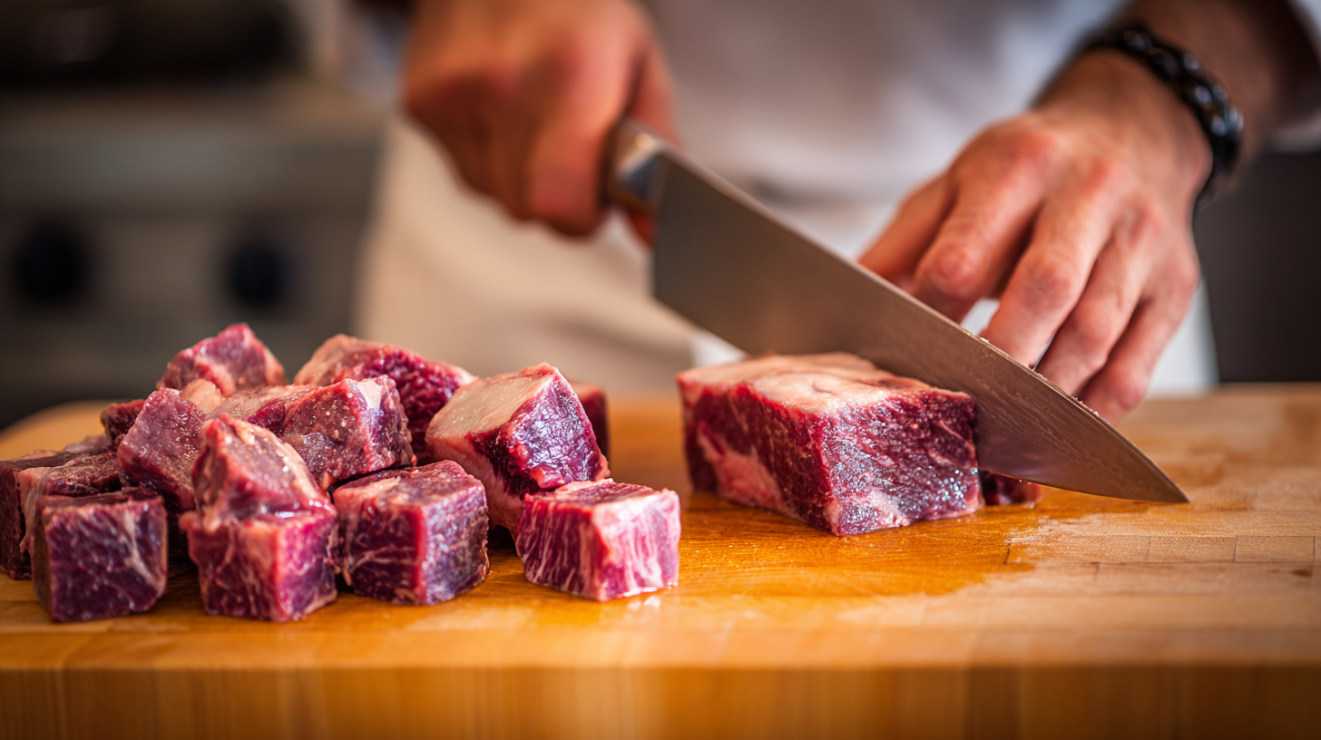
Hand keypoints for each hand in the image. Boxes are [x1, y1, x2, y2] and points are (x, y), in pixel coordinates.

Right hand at [403, 0, 674, 237]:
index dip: (584, 216)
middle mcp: (503, 85)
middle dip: (558, 195)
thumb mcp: (640, 65)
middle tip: (573, 145)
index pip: (561, 207)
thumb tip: (653, 234)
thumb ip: (654, 153)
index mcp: (571, 77)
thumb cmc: (579, 8)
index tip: (598, 193)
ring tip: (535, 116)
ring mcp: (451, 95)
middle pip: (528, 210)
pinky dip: (489, 155)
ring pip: (495, 195)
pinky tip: (501, 107)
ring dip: (521, 176)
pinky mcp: (418, 103)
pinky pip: (464, 171)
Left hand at [860, 52, 1209, 420]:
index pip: (964, 256)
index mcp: (1017, 167)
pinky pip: (1138, 365)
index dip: (931, 318)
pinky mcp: (1175, 287)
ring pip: (1093, 334)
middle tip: (959, 409)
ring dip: (1043, 395)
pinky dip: (1095, 410)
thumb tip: (847, 310)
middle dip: (997, 360)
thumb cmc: (1028, 170)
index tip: (907, 358)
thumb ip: (900, 246)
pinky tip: (1058, 434)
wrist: (1135, 130)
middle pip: (1042, 290)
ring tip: (1000, 433)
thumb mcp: (953, 182)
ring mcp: (1141, 243)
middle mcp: (1088, 196)